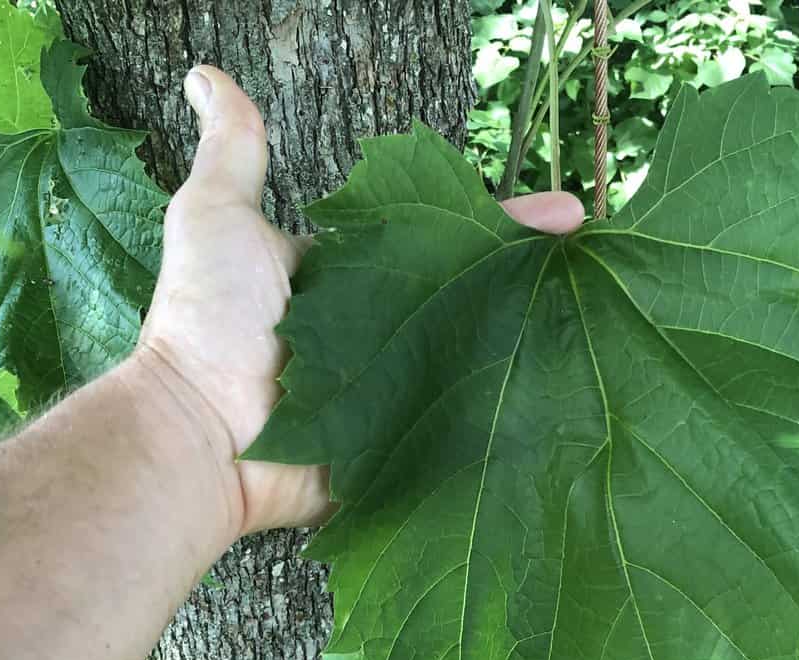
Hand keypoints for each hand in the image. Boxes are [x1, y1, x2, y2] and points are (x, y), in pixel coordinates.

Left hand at [137, 66, 584, 537]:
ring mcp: (399, 388)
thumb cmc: (209, 321)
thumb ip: (233, 156)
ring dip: (533, 337)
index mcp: (357, 278)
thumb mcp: (218, 219)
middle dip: (532, 275)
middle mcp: (385, 329)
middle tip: (596, 260)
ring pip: (477, 355)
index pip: (441, 237)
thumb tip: (205, 77)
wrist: (199, 434)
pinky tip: (566, 390)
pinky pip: (465, 424)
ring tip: (599, 316)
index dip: (502, 223)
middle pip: (469, 293)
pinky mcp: (404, 443)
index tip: (567, 211)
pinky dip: (512, 412)